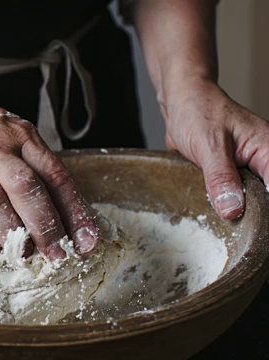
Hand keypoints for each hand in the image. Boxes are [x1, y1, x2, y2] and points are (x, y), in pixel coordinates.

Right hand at [0, 81, 97, 259]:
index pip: (55, 175)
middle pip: (26, 188)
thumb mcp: (12, 134)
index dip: (74, 211)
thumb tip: (64, 215)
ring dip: (9, 232)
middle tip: (56, 256)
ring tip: (21, 256)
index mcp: (21, 137)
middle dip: (45, 227)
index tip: (86, 241)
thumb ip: (34, 168)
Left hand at [162, 78, 268, 218]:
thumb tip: (232, 209)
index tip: (253, 228)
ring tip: (222, 220)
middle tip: (234, 226)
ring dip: (235, 210)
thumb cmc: (197, 112)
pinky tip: (213, 211)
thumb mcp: (209, 146)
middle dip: (251, 214)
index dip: (264, 210)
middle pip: (264, 199)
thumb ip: (221, 177)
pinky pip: (231, 196)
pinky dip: (223, 204)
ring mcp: (246, 170)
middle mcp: (262, 161)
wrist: (180, 103)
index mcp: (268, 150)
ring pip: (248, 201)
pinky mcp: (230, 176)